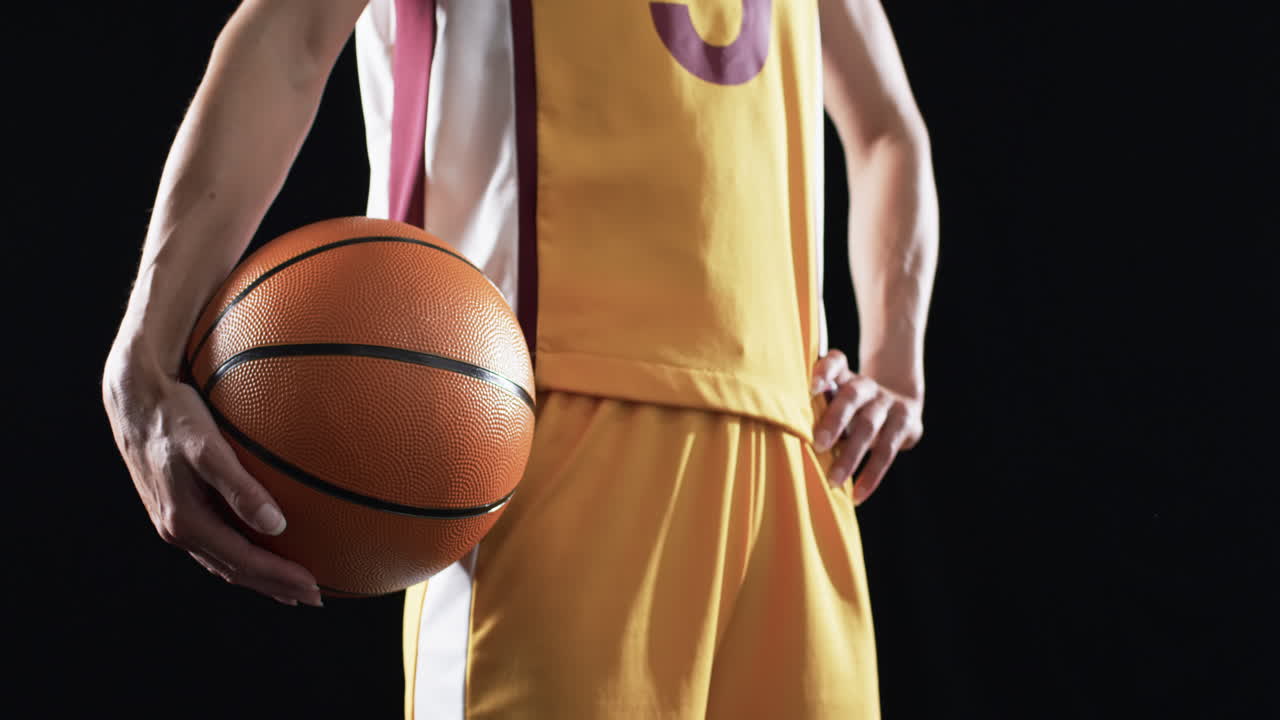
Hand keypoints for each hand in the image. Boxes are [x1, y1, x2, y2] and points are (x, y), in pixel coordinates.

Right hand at [103, 354, 321, 606]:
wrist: (133, 399)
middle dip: (274, 586)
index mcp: (185, 521)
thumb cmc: (173, 415)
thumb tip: (277, 524)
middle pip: (234, 570)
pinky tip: (263, 546)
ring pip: (224, 561)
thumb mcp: (206, 447)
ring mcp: (175, 522)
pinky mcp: (178, 508)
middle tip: (315, 597)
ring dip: (259, 577)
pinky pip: (218, 542)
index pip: (243, 561)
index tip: (314, 586)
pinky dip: (244, 555)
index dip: (279, 578)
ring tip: (291, 586)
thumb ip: (239, 486)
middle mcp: (178, 529)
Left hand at [810, 349, 922, 504]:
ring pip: (869, 427)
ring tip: (833, 480)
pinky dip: (871, 475)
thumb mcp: (834, 402)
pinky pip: (887, 451)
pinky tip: (858, 494)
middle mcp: (867, 385)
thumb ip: (814, 409)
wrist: (900, 405)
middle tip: (818, 445)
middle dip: (834, 420)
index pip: (835, 362)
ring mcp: (889, 402)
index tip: (811, 387)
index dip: (824, 371)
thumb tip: (784, 434)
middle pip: (852, 396)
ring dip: (851, 456)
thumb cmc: (850, 409)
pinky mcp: (906, 423)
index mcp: (844, 375)